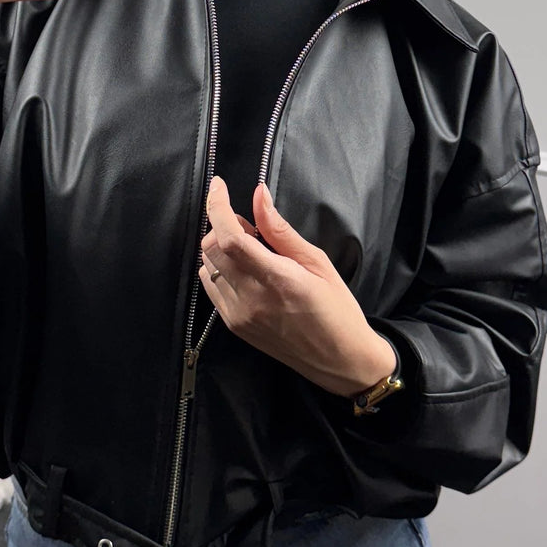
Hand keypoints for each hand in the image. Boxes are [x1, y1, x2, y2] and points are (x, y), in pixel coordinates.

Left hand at [198, 177, 396, 397]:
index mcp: (277, 280)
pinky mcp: (233, 325)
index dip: (217, 207)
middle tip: (251, 226)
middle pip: (212, 248)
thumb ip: (281, 230)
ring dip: (220, 247)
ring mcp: (238, 315)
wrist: (339, 360)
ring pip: (207, 265)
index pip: (230, 238)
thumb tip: (258, 195)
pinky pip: (211, 286)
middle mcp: (251, 299)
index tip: (218, 185)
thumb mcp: (317, 262)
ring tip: (251, 250)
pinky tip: (243, 269)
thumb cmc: (337, 309)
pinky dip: (218, 268)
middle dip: (223, 225)